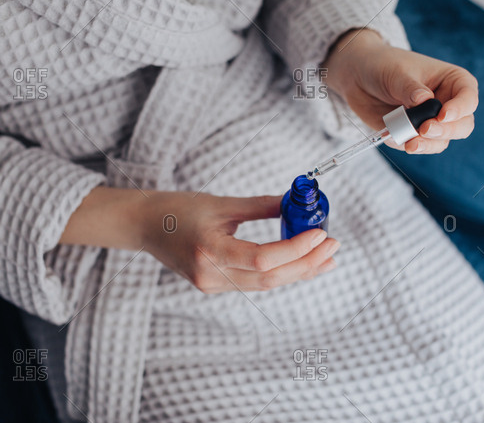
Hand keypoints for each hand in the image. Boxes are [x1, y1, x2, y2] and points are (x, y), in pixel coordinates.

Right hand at [142, 192, 339, 292]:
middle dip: (307, 264)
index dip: (296, 249)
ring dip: (300, 272)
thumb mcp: (221, 203)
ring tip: (327, 258)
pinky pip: (256, 284)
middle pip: (270, 278)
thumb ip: (262, 206)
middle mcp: (211, 275)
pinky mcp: (216, 286)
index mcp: (209, 251)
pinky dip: (281, 273)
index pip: (263, 259)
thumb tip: (295, 202)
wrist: (145, 226)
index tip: (320, 234)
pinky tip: (301, 264)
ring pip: (266, 285)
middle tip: (333, 246)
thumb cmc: (177, 210)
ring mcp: (213, 285)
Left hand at [323, 29, 478, 153]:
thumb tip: (424, 100)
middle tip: (424, 129)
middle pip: (462, 126)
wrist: (359, 77)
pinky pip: (418, 146)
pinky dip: (407, 145)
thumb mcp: (397, 72)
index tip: (443, 115)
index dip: (460, 108)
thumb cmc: (384, 65)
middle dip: (445, 131)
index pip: (468, 97)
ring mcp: (431, 121)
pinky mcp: (414, 134)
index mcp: (452, 81)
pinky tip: (392, 136)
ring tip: (410, 142)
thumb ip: (410, 88)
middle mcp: (447, 103)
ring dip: (427, 144)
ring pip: (442, 141)